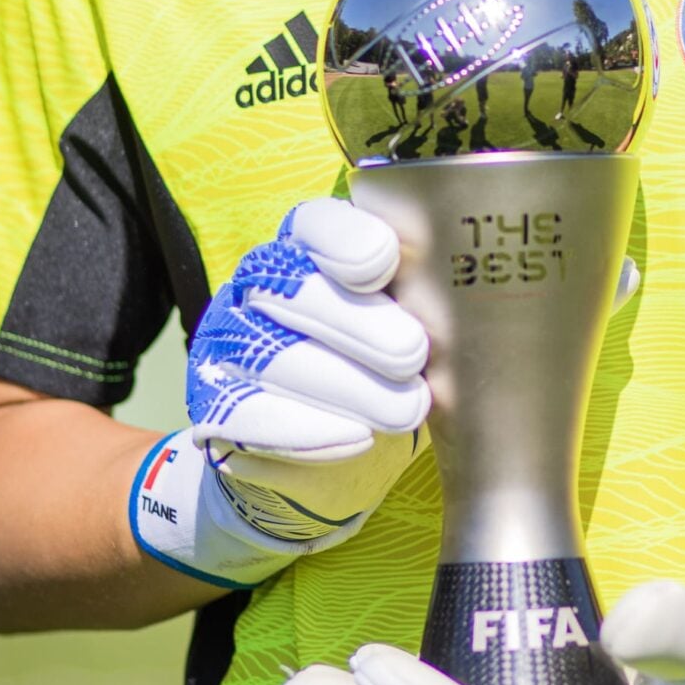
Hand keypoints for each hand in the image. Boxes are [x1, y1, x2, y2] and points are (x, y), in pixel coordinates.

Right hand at [131, 198, 428, 586]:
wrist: (334, 460)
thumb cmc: (387, 374)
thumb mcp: (415, 332)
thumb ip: (428, 307)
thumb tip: (471, 302)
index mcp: (310, 250)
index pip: (316, 225)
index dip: (343, 238)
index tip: (383, 261)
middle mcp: (259, 287)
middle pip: (293, 290)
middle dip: (358, 323)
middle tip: (413, 354)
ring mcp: (230, 345)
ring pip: (272, 356)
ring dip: (345, 385)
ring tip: (406, 410)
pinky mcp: (214, 406)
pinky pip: (248, 415)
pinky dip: (306, 431)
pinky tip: (356, 439)